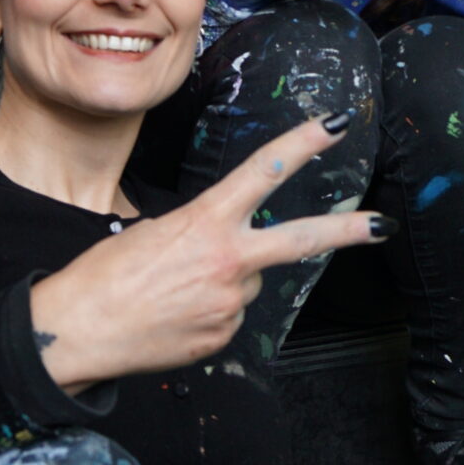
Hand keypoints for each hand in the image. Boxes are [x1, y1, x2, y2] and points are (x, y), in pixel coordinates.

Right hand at [28, 117, 385, 393]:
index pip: (261, 172)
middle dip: (345, 231)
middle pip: (299, 240)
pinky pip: (229, 316)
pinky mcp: (224, 338)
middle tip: (382, 224)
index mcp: (205, 222)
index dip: (299, 146)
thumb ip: (202, 238)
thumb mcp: (152, 233)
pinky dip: (209, 312)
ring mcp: (230, 305)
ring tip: (174, 291)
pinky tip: (174, 315)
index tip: (331, 127)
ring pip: (246, 282)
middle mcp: (228, 262)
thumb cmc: (103, 275)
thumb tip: (229, 258)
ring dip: (223, 281)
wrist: (81, 329)